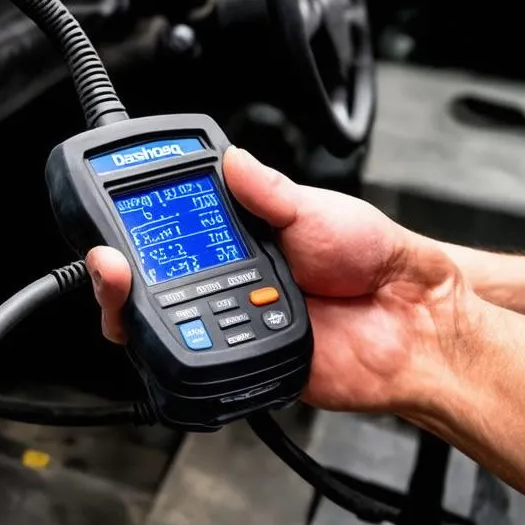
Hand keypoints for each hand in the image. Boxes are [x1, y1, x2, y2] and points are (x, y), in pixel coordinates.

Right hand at [88, 147, 468, 415]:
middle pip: (148, 284)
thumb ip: (268, 190)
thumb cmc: (376, 260)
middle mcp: (227, 280)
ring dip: (134, 308)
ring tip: (126, 284)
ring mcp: (232, 324)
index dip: (136, 228)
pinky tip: (175, 330)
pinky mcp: (242, 365)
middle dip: (116, 273)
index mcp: (241, 237)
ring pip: (159, 328)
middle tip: (111, 260)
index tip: (113, 219)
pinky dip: (176, 351)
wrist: (413, 323)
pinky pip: (197, 365)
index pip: (172, 231)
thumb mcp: (316, 208)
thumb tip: (230, 159)